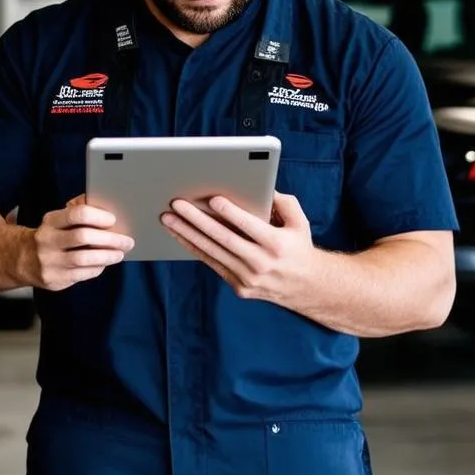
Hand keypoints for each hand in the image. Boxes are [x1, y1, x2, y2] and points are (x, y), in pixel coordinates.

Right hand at [28, 195, 134, 290]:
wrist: (22, 260)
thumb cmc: (51, 235)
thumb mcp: (58, 219)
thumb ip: (79, 211)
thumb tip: (106, 207)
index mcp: (50, 221)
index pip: (77, 214)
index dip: (99, 216)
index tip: (113, 220)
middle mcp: (47, 240)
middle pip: (83, 237)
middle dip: (110, 239)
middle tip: (127, 241)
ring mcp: (49, 262)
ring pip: (84, 259)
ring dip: (107, 256)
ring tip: (120, 253)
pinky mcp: (54, 279)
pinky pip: (82, 274)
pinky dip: (97, 268)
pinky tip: (104, 263)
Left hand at [160, 192, 318, 307]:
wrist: (306, 288)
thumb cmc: (298, 246)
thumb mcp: (300, 222)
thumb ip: (283, 202)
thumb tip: (261, 186)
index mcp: (277, 245)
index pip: (249, 226)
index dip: (230, 212)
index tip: (212, 198)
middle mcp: (261, 263)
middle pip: (223, 239)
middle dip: (196, 220)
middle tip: (176, 204)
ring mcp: (248, 278)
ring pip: (211, 252)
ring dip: (186, 234)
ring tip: (168, 218)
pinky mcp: (239, 287)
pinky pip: (212, 263)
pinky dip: (194, 248)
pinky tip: (179, 234)